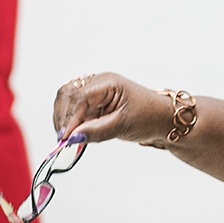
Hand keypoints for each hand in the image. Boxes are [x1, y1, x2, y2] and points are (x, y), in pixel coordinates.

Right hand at [52, 72, 175, 145]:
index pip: (79, 96)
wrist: (161, 119)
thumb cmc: (149, 117)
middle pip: (67, 93)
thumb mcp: (123, 126)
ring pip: (66, 100)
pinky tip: (74, 135)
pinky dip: (70, 122)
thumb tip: (72, 137)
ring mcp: (94, 93)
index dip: (69, 117)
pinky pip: (73, 110)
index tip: (65, 137)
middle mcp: (98, 84)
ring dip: (63, 119)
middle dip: (62, 116)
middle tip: (63, 139)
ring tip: (68, 138)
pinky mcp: (93, 104)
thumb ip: (96, 131)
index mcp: (108, 83)